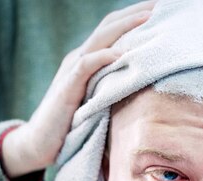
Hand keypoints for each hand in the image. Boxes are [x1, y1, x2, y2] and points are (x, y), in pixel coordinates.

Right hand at [2, 1, 155, 177]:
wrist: (38, 144)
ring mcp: (71, 71)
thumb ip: (117, 89)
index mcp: (90, 60)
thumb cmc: (72, 126)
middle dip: (136, 13)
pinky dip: (102, 58)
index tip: (164, 9)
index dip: (137, 17)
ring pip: (100, 40)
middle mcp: (80, 58)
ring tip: (149, 17)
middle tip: (163, 3)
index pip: (115, 29)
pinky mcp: (66, 89)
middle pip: (110, 26)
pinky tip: (120, 54)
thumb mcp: (100, 102)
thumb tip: (148, 89)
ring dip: (125, 26)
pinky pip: (84, 67)